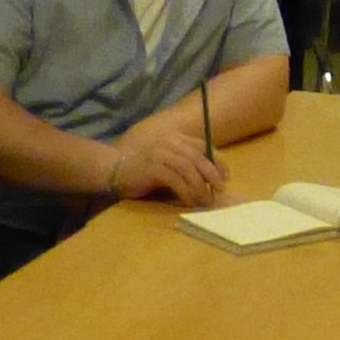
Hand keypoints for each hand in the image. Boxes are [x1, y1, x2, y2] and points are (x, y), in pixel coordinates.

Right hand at [107, 128, 228, 208]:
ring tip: (205, 200)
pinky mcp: (152, 168)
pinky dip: (186, 192)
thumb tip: (211, 179)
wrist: (113, 168)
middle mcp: (169, 142)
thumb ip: (185, 163)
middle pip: (198, 157)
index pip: (203, 146)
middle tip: (220, 189)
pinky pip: (176, 180)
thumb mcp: (168, 161)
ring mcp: (160, 154)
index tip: (226, 176)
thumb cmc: (144, 168)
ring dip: (200, 187)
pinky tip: (190, 202)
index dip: (218, 161)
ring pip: (189, 169)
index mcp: (175, 138)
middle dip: (213, 174)